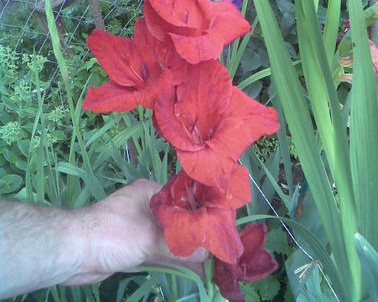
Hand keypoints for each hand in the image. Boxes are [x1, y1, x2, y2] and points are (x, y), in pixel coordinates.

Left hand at [65, 179, 207, 285]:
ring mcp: (140, 226)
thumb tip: (207, 253)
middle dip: (195, 234)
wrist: (75, 252)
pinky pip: (160, 251)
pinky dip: (173, 259)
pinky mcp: (134, 246)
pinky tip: (191, 268)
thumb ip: (177, 245)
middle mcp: (146, 206)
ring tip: (211, 261)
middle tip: (219, 247)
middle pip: (177, 220)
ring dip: (185, 249)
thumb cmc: (112, 233)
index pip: (182, 199)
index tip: (220, 226)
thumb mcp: (148, 237)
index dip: (201, 212)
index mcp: (150, 192)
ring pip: (169, 237)